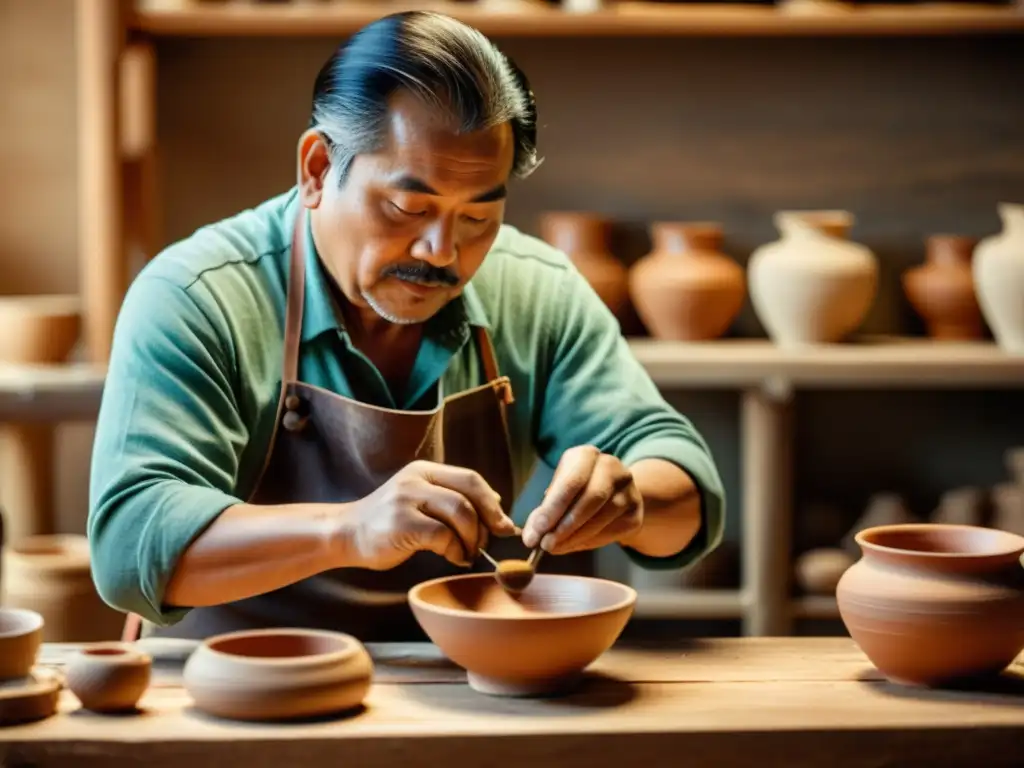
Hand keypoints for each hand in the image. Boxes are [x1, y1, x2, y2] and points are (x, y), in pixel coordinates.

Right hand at [347, 460, 515, 569]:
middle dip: (488, 521)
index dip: (492, 502)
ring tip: (467, 553)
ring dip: (473, 538)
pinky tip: (452, 557)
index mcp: (424, 471)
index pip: (471, 479)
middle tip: (487, 543)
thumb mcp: (420, 501)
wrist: (345, 535)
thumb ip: (451, 499)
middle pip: (470, 494)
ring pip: (460, 513)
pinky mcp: (401, 523)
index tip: (503, 525)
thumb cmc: (388, 523)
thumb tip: (497, 507)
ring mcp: (407, 499)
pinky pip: (443, 536)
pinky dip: (456, 550)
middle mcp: (416, 480)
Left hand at [522, 445, 642, 554]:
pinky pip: (613, 530)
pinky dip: (591, 541)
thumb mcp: (558, 492)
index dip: (553, 508)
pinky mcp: (635, 511)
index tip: (537, 530)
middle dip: (565, 525)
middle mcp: (611, 466)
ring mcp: (628, 488)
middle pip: (590, 497)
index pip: (571, 481)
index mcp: (586, 455)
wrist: (614, 493)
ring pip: (603, 516)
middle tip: (546, 545)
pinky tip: (576, 545)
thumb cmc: (577, 491)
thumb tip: (531, 536)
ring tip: (557, 547)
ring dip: (576, 536)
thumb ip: (544, 512)